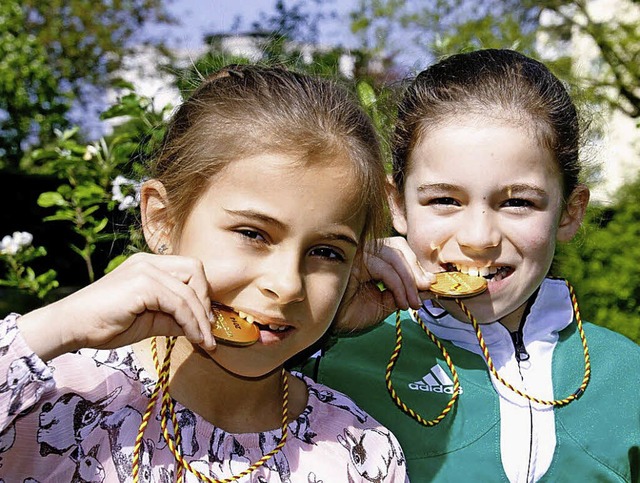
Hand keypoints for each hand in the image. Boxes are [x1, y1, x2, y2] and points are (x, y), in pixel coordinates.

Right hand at [17, 253, 215, 360]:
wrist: (71, 328)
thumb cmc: (106, 325)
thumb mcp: (149, 321)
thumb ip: (174, 318)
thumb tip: (202, 327)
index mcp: (150, 265)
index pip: (190, 270)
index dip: (202, 295)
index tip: (206, 322)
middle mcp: (149, 262)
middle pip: (196, 271)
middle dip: (205, 302)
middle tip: (206, 330)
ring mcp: (145, 270)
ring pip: (190, 291)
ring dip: (201, 319)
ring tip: (205, 342)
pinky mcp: (142, 284)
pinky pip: (179, 303)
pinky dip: (191, 322)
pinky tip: (193, 338)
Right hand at [333, 237, 433, 332]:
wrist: (328, 324)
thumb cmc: (351, 312)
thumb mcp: (385, 302)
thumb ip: (404, 291)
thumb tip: (429, 285)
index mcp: (372, 256)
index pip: (399, 250)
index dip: (417, 266)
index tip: (429, 285)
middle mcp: (364, 249)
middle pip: (398, 247)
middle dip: (416, 271)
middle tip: (426, 291)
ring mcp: (357, 251)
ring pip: (393, 256)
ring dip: (408, 282)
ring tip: (412, 302)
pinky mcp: (353, 259)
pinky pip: (384, 268)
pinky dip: (397, 285)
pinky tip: (400, 302)